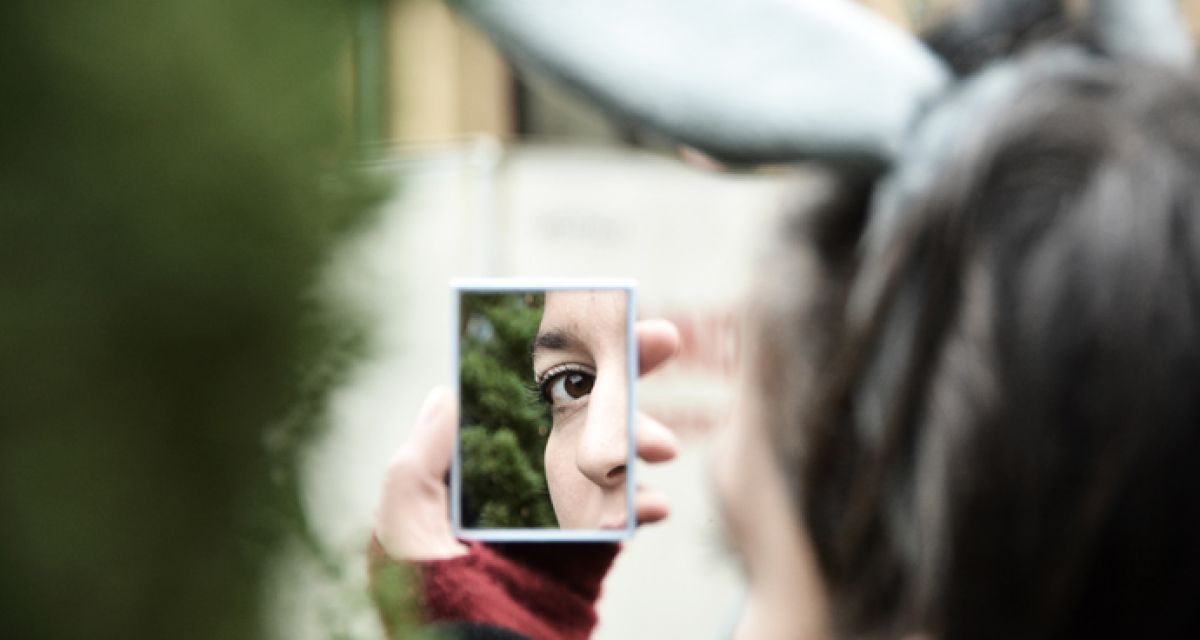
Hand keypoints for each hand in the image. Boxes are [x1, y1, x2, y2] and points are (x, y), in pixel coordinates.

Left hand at [374, 319, 681, 560]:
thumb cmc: (427, 602)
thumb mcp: (405, 528)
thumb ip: (418, 462)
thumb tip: (444, 391)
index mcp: (473, 464)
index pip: (516, 393)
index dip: (557, 352)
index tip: (595, 319)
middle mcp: (517, 479)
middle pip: (573, 411)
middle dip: (619, 373)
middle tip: (665, 340)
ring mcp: (556, 512)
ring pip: (606, 454)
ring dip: (639, 438)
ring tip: (662, 447)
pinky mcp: (585, 550)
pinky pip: (622, 514)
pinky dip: (643, 503)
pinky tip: (656, 504)